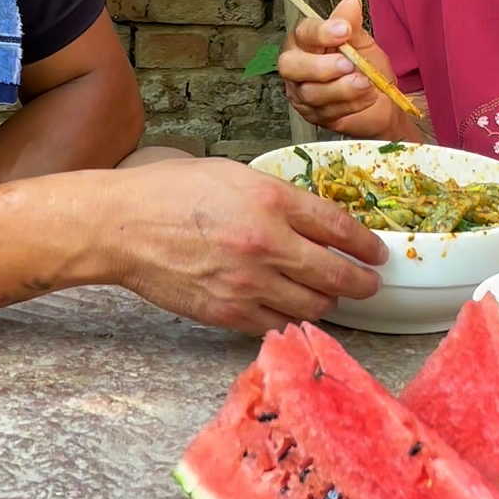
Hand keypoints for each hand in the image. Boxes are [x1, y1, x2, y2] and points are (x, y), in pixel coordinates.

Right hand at [105, 156, 387, 334]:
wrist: (122, 227)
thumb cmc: (171, 192)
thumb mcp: (233, 175)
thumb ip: (278, 198)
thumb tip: (314, 220)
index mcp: (270, 200)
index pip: (339, 228)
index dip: (366, 244)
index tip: (376, 252)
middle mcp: (266, 244)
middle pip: (337, 275)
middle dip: (362, 282)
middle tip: (369, 283)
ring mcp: (248, 284)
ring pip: (313, 305)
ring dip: (328, 301)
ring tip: (329, 294)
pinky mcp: (228, 313)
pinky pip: (278, 323)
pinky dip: (292, 317)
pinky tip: (291, 307)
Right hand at [278, 0, 399, 136]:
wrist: (382, 99)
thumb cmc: (364, 64)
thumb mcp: (360, 41)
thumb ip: (351, 24)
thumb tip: (351, 1)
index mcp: (305, 41)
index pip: (303, 33)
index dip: (321, 32)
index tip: (344, 30)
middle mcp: (296, 66)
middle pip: (291, 66)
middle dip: (320, 66)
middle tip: (349, 63)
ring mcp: (302, 94)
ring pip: (311, 93)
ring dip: (341, 88)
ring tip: (367, 82)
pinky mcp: (314, 116)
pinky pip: (327, 111)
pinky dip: (351, 103)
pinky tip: (369, 95)